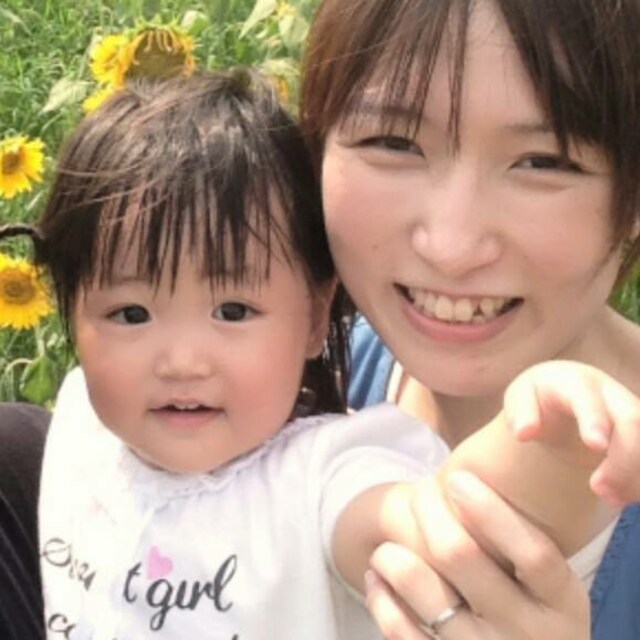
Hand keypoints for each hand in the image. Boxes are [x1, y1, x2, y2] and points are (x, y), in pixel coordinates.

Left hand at [365, 474, 589, 639]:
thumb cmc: (531, 615)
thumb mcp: (549, 589)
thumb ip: (520, 543)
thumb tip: (464, 479)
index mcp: (562, 606)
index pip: (532, 553)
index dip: (491, 511)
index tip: (456, 479)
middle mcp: (528, 635)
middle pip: (462, 556)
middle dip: (427, 512)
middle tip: (418, 494)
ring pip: (423, 590)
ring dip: (393, 555)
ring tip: (388, 546)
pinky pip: (400, 631)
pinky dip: (381, 598)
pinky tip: (377, 578)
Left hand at [503, 360, 639, 505]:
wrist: (563, 392)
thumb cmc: (539, 398)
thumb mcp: (521, 399)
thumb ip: (520, 413)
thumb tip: (524, 433)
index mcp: (576, 383)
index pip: (588, 398)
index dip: (595, 420)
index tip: (596, 445)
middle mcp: (611, 393)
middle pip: (631, 420)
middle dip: (622, 458)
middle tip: (597, 488)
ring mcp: (631, 410)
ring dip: (634, 475)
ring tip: (610, 499)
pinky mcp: (639, 432)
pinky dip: (638, 481)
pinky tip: (621, 497)